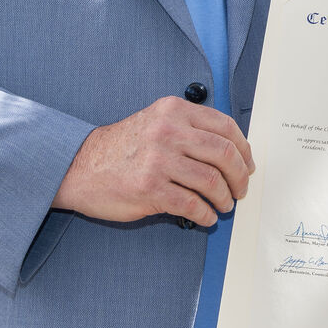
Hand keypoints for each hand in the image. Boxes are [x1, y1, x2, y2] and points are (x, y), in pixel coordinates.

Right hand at [52, 96, 253, 224]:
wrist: (80, 166)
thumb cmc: (122, 148)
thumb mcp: (157, 121)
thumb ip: (190, 128)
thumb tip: (231, 152)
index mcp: (174, 111)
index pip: (225, 127)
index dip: (244, 149)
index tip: (247, 164)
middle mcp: (168, 131)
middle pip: (224, 154)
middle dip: (240, 176)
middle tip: (241, 189)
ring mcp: (159, 160)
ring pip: (211, 181)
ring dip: (224, 198)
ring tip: (224, 204)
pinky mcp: (150, 188)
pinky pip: (192, 205)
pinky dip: (205, 214)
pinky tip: (206, 216)